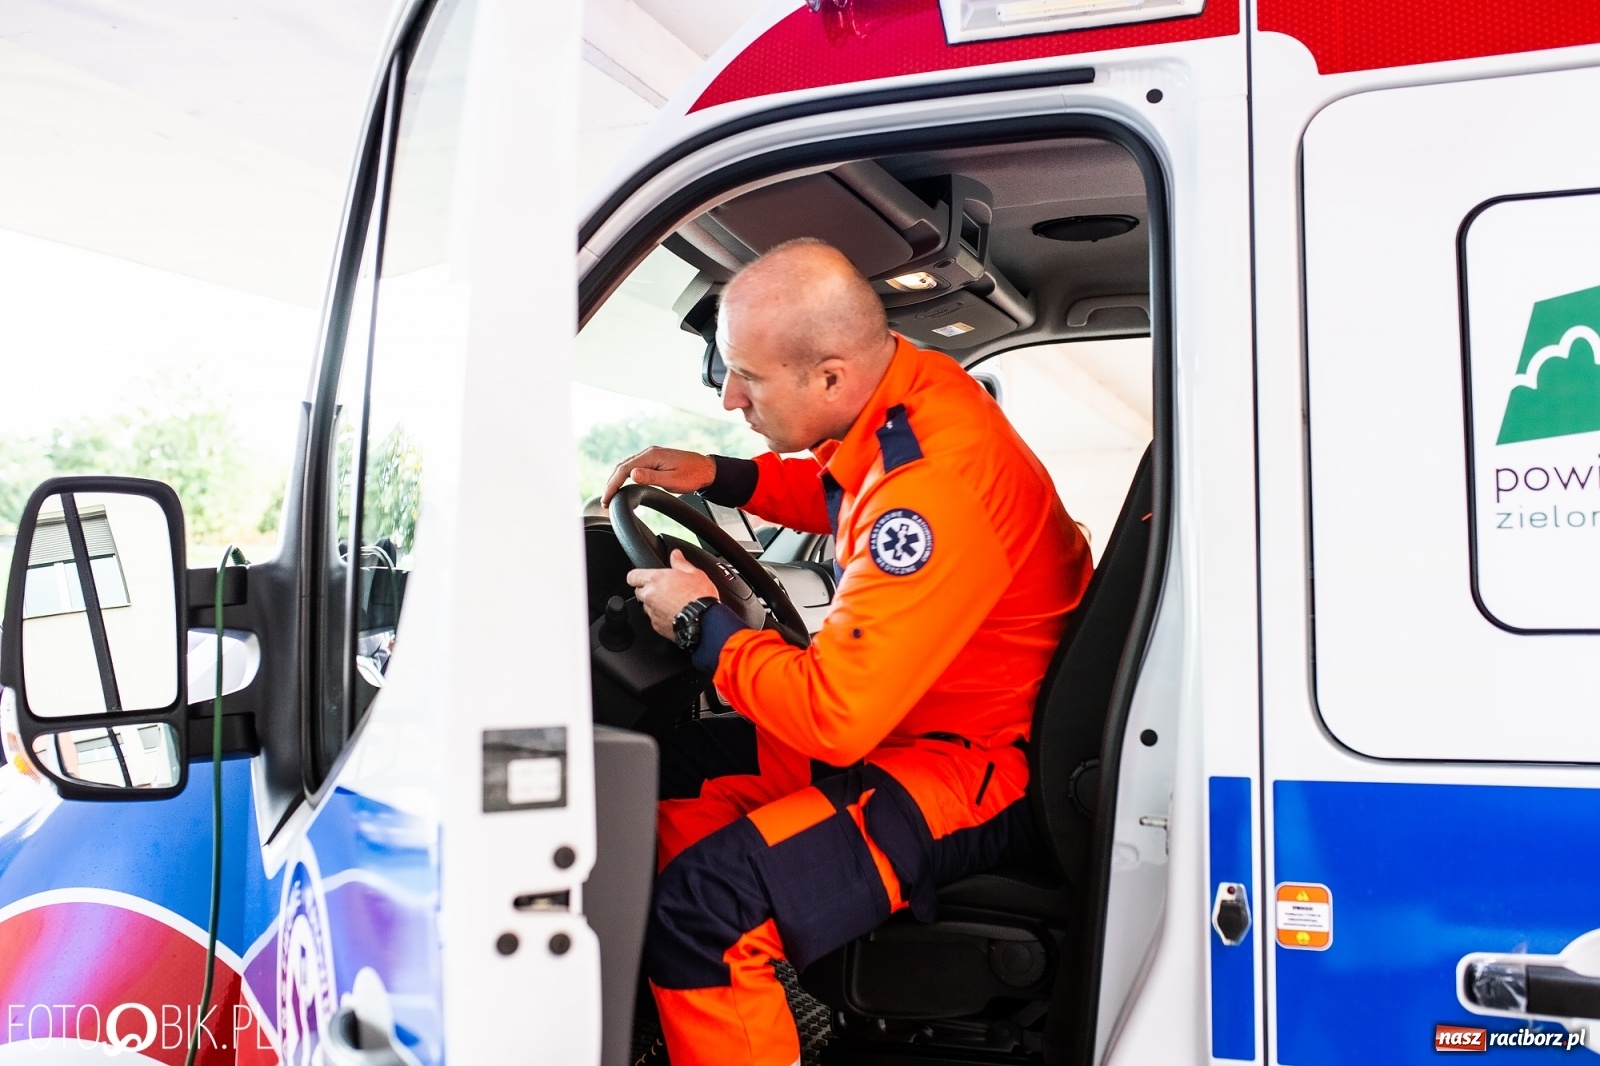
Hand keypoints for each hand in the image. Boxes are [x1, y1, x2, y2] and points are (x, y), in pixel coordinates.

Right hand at [601, 446, 716, 505]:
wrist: (707, 469)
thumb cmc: (693, 476)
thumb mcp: (672, 480)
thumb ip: (651, 478)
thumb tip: (632, 475)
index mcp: (651, 456)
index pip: (624, 469)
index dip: (613, 484)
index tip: (607, 498)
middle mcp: (649, 453)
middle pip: (622, 466)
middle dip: (611, 483)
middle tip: (605, 500)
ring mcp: (652, 455)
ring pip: (627, 466)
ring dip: (617, 479)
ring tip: (611, 494)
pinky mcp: (655, 460)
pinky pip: (635, 466)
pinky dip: (625, 476)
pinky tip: (623, 485)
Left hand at [627, 550, 718, 638]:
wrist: (705, 621)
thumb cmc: (700, 597)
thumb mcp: (694, 573)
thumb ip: (680, 563)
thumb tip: (675, 554)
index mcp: (656, 579)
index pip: (632, 576)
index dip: (637, 576)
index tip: (642, 578)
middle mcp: (650, 596)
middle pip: (639, 592)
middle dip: (648, 591)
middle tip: (664, 590)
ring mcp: (652, 612)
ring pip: (647, 607)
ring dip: (655, 605)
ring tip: (672, 604)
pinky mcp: (657, 626)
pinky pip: (655, 620)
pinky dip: (662, 617)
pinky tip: (675, 615)